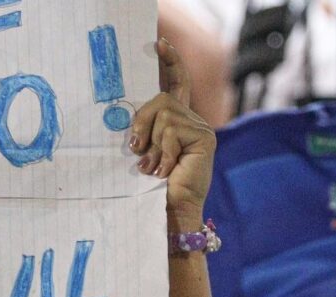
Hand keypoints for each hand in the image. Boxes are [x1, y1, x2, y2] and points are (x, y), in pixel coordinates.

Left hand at [129, 38, 215, 217]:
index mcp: (177, 123)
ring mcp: (201, 129)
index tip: (160, 44)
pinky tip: (164, 170)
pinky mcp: (204, 138)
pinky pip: (171, 131)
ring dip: (151, 145)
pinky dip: (162, 153)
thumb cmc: (151, 188)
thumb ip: (142, 130)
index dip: (171, 63)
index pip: (177, 85)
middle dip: (141, 123)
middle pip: (161, 100)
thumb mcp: (143, 152)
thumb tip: (130, 119)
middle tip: (136, 150)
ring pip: (164, 116)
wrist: (169, 212)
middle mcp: (192, 122)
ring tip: (153, 168)